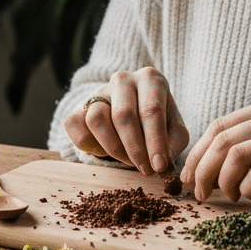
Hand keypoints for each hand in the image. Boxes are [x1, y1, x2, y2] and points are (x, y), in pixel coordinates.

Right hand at [62, 67, 189, 175]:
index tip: (159, 166)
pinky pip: (75, 125)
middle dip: (135, 149)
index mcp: (150, 79)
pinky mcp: (79, 107)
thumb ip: (172, 146)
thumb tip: (164, 167)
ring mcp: (98, 92)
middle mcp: (123, 80)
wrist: (133, 113)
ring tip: (128, 160)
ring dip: (113, 148)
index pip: (151, 110)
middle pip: (123, 115)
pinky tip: (105, 152)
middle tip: (145, 170)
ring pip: (96, 119)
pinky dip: (89, 145)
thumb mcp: (174, 130)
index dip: (155, 141)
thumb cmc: (157, 121)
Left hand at [180, 94, 250, 201]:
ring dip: (223, 182)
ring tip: (228, 195)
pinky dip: (246, 189)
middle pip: (224, 141)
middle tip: (199, 192)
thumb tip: (203, 167)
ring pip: (237, 158)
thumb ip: (248, 139)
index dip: (198, 152)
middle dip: (204, 170)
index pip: (220, 125)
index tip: (188, 174)